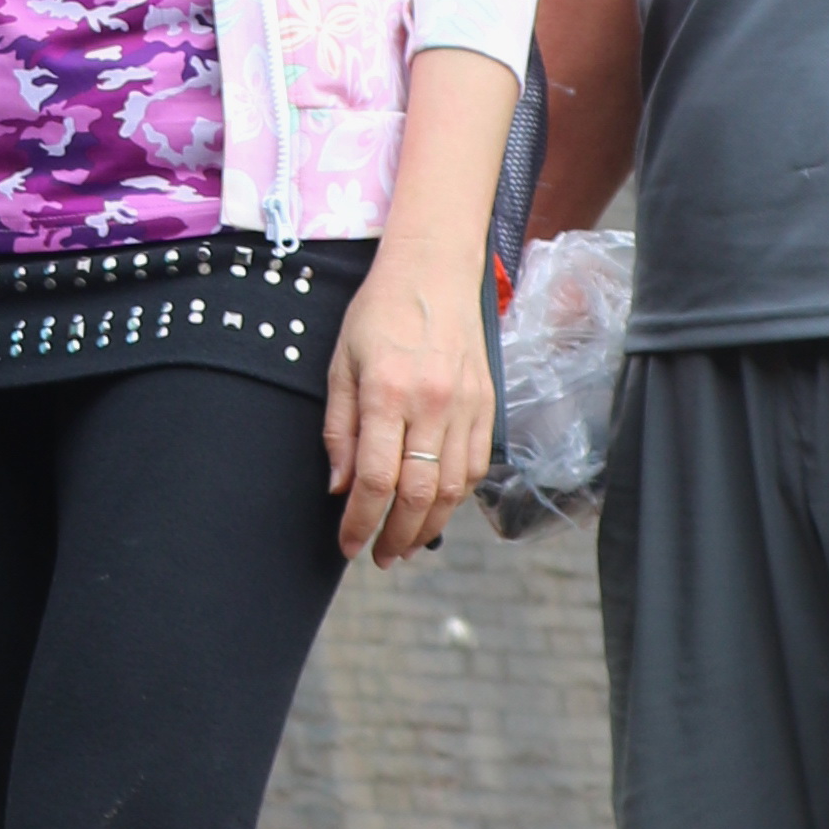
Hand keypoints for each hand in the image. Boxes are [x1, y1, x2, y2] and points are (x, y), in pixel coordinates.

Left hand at [324, 242, 493, 564]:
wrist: (434, 271)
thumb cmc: (379, 313)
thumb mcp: (341, 363)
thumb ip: (339, 428)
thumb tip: (339, 487)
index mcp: (388, 392)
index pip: (375, 479)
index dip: (360, 522)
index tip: (348, 545)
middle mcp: (432, 404)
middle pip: (419, 494)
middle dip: (396, 536)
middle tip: (379, 557)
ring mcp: (467, 406)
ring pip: (454, 489)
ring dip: (430, 526)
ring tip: (407, 544)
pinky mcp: (489, 405)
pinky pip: (476, 467)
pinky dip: (458, 498)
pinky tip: (438, 508)